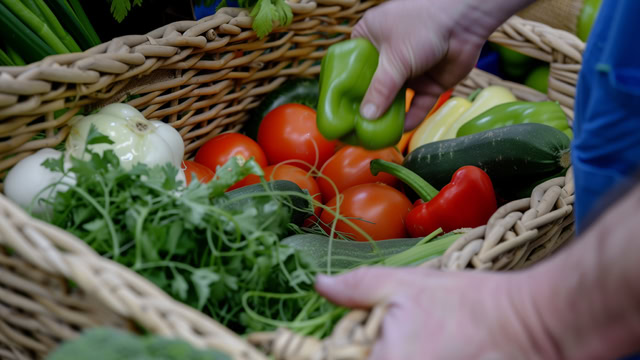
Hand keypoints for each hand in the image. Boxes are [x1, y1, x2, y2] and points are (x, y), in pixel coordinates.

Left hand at [315, 266, 557, 359]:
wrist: (527, 324)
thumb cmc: (466, 305)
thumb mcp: (403, 284)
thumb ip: (356, 287)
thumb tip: (320, 284)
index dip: (331, 350)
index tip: (337, 337)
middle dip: (360, 351)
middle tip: (383, 333)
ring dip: (383, 353)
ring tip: (418, 338)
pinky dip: (405, 356)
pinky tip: (428, 348)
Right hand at [353, 0, 532, 129]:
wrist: (465, 20)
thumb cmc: (422, 25)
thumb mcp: (393, 59)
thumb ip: (379, 90)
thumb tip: (366, 117)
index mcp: (370, 38)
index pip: (351, 66)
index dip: (345, 87)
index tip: (337, 107)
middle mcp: (388, 55)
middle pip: (373, 87)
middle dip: (367, 107)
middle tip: (355, 128)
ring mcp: (409, 70)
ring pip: (395, 98)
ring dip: (388, 116)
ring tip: (375, 135)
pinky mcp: (429, 82)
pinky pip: (418, 104)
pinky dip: (412, 117)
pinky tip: (401, 130)